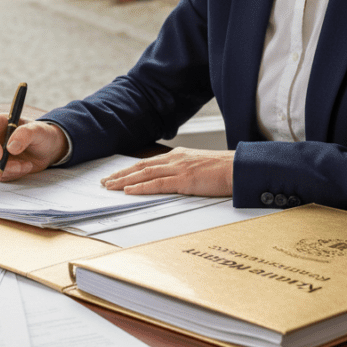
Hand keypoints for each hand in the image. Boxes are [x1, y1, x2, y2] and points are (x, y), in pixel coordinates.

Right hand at [0, 115, 68, 181]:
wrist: (48, 149)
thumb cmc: (42, 134)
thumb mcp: (38, 130)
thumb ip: (25, 134)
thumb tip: (10, 148)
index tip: (0, 154)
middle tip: (19, 165)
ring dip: (7, 170)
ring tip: (27, 165)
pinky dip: (11, 175)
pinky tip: (24, 168)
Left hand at [100, 147, 234, 196]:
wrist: (240, 168)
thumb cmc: (225, 170)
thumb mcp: (201, 168)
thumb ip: (185, 172)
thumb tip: (173, 182)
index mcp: (179, 156)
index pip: (148, 163)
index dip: (130, 169)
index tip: (117, 175)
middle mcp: (176, 159)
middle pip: (141, 166)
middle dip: (121, 174)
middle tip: (105, 182)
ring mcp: (179, 168)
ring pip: (144, 174)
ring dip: (124, 181)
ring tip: (110, 187)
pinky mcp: (185, 180)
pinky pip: (158, 184)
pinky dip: (141, 187)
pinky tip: (129, 191)